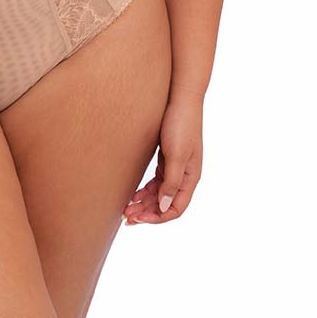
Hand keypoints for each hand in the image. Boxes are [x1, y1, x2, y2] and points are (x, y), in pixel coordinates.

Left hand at [122, 96, 202, 224]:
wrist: (180, 99)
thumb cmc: (181, 125)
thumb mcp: (175, 155)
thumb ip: (171, 182)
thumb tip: (164, 207)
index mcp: (190, 178)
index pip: (175, 209)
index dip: (157, 218)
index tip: (138, 218)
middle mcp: (185, 176)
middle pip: (166, 203)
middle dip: (147, 212)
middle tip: (126, 217)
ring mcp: (176, 167)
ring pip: (160, 193)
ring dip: (144, 203)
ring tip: (126, 208)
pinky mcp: (167, 158)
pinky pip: (157, 181)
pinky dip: (146, 190)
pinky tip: (133, 193)